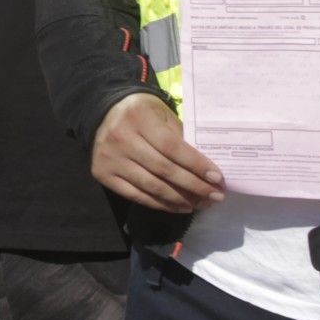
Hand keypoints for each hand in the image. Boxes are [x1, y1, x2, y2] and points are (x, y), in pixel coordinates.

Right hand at [91, 94, 223, 212]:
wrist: (103, 113)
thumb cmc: (141, 113)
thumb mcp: (162, 115)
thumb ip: (180, 137)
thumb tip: (205, 168)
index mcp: (139, 118)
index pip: (172, 147)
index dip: (196, 164)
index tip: (217, 178)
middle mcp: (121, 139)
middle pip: (163, 169)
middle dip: (193, 185)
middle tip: (215, 196)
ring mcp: (110, 158)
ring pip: (151, 186)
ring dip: (179, 199)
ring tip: (198, 204)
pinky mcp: (102, 174)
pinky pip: (135, 195)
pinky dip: (159, 204)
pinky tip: (177, 206)